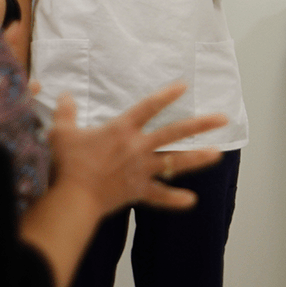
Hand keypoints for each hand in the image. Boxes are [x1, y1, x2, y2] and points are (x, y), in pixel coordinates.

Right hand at [50, 83, 226, 214]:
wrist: (72, 197)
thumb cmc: (67, 163)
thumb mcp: (62, 133)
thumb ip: (66, 112)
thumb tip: (63, 95)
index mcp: (122, 130)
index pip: (148, 107)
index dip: (166, 96)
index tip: (184, 86)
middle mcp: (138, 147)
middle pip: (175, 132)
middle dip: (201, 124)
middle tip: (223, 119)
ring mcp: (142, 169)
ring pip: (176, 162)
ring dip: (198, 158)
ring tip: (219, 154)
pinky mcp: (139, 190)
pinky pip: (160, 196)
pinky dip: (174, 199)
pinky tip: (192, 200)